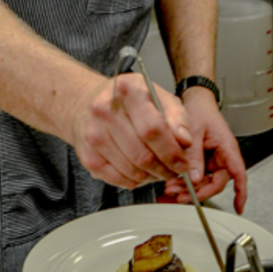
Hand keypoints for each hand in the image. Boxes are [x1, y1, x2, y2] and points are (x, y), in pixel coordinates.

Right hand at [70, 72, 192, 188]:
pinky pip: (120, 180)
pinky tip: (141, 169)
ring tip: (159, 168)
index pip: (153, 129)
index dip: (172, 151)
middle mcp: (105, 111)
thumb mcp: (157, 95)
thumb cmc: (128, 100)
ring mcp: (93, 135)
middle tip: (174, 169)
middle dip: (165, 168)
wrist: (87, 103)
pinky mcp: (89, 157)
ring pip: (133, 171)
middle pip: (143, 155)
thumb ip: (177, 116)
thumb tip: (185, 141)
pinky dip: (136, 181)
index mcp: (127, 90)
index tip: (182, 161)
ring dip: (152, 176)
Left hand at [161, 87, 246, 213]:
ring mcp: (212, 160)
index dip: (240, 193)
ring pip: (204, 182)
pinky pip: (196, 176)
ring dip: (189, 188)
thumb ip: (194, 154)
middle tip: (179, 195)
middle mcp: (222, 157)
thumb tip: (194, 178)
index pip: (239, 173)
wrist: (195, 101)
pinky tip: (173, 184)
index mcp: (227, 148)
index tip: (238, 208)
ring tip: (171, 189)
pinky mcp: (202, 161)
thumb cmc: (200, 110)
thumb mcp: (194, 130)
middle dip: (198, 192)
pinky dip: (185, 181)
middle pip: (216, 183)